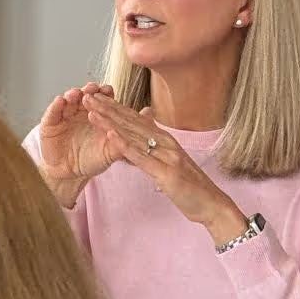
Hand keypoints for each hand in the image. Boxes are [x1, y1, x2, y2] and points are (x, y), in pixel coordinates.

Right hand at [36, 83, 124, 206]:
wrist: (71, 174)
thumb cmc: (92, 160)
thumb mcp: (112, 149)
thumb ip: (128, 132)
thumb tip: (150, 113)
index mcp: (96, 114)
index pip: (101, 99)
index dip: (104, 93)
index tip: (108, 89)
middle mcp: (79, 111)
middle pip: (84, 96)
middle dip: (88, 91)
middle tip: (92, 88)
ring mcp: (64, 116)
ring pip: (68, 100)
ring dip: (72, 95)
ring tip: (76, 94)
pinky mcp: (49, 124)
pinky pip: (51, 112)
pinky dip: (55, 106)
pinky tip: (60, 101)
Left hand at [82, 97, 249, 244]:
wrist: (212, 204)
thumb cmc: (190, 185)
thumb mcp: (171, 160)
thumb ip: (158, 142)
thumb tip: (147, 126)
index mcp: (165, 139)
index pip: (135, 119)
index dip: (114, 106)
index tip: (96, 96)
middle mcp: (166, 143)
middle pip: (131, 122)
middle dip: (107, 108)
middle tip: (86, 94)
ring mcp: (166, 156)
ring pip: (133, 136)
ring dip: (110, 122)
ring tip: (91, 110)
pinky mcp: (166, 172)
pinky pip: (141, 157)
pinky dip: (124, 146)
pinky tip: (110, 135)